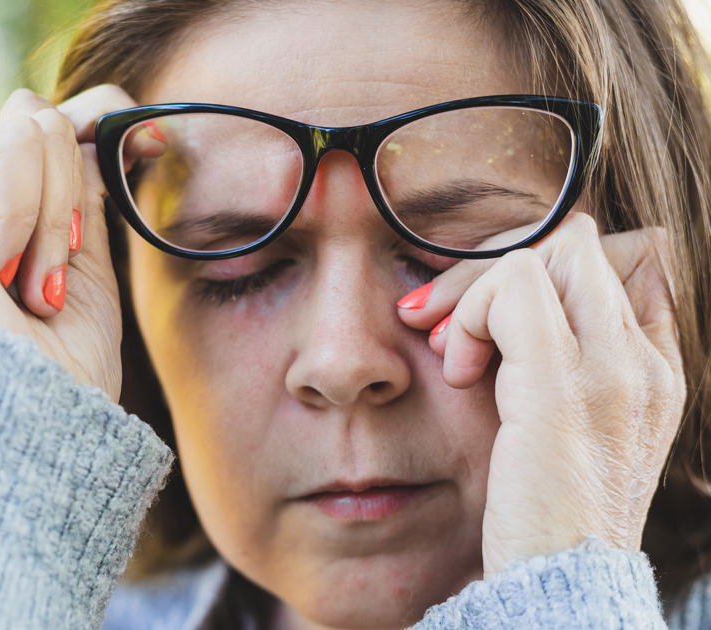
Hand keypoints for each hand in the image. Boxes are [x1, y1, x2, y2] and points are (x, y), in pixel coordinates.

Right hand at [0, 85, 139, 397]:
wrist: (25, 417)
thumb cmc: (62, 366)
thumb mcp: (89, 261)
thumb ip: (84, 187)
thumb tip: (108, 116)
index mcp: (7, 214)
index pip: (59, 126)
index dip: (106, 121)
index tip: (154, 144)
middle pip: (47, 119)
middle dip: (75, 202)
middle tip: (54, 279)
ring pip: (35, 128)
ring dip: (54, 221)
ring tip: (29, 287)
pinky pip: (9, 146)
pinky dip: (25, 214)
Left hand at [396, 213, 686, 576]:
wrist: (559, 584)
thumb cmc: (542, 511)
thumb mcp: (556, 422)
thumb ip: (546, 362)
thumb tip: (491, 308)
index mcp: (653, 369)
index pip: (628, 256)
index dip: (549, 264)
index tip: (493, 313)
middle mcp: (645, 363)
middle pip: (582, 243)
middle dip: (498, 265)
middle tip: (446, 321)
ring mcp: (612, 372)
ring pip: (549, 252)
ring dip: (479, 288)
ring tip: (451, 349)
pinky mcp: (563, 390)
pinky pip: (516, 287)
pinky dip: (472, 312)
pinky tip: (457, 369)